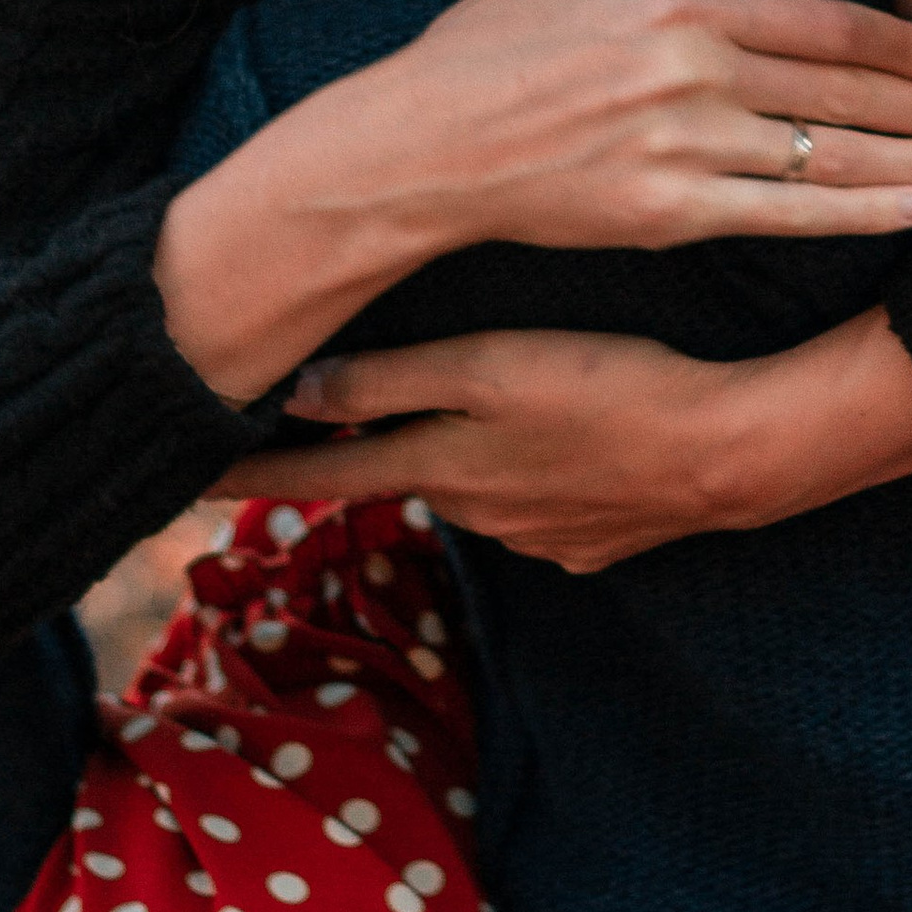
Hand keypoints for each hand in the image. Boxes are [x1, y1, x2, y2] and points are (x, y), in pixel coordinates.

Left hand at [211, 311, 911, 569]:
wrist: (735, 454)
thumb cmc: (613, 389)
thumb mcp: (493, 367)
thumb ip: (394, 380)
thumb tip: (296, 392)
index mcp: (437, 470)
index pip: (315, 481)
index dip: (246, 476)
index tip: (177, 477)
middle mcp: (472, 517)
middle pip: (400, 477)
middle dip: (377, 447)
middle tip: (355, 398)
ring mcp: (536, 540)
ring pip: (471, 488)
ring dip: (465, 455)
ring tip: (502, 402)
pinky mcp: (591, 544)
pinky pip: (536, 505)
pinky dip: (535, 474)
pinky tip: (573, 434)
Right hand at [387, 0, 911, 249]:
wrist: (420, 144)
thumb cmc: (493, 39)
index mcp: (683, 0)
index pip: (827, 24)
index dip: (905, 46)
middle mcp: (694, 72)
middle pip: (846, 91)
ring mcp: (683, 147)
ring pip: (831, 156)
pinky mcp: (667, 212)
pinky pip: (786, 214)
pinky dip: (858, 213)